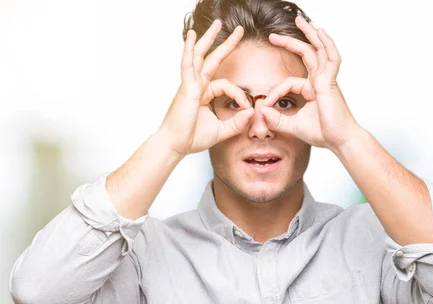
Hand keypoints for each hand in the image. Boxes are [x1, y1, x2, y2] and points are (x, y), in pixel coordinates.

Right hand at [158, 20, 254, 155]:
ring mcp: (190, 84)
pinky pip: (188, 64)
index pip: (226, 84)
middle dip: (225, 44)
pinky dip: (189, 49)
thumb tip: (251, 112)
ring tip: (218, 24)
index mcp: (204, 93)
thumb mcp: (221, 130)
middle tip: (238, 29)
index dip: (239, 94)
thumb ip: (237, 122)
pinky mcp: (186, 88)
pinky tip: (192, 36)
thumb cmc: (192, 138)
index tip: (247, 108)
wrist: (176, 145)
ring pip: (200, 56)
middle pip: (212, 58)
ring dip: (209, 39)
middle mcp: (197, 85)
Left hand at [259, 16, 359, 149]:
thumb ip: (276, 119)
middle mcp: (319, 81)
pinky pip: (332, 59)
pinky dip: (328, 44)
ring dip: (309, 34)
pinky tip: (321, 32)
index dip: (275, 92)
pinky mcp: (331, 82)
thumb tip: (260, 109)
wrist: (340, 140)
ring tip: (300, 20)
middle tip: (273, 35)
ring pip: (319, 50)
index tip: (265, 105)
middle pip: (307, 54)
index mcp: (311, 89)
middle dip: (290, 42)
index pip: (289, 82)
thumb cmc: (322, 133)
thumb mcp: (292, 126)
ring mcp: (327, 80)